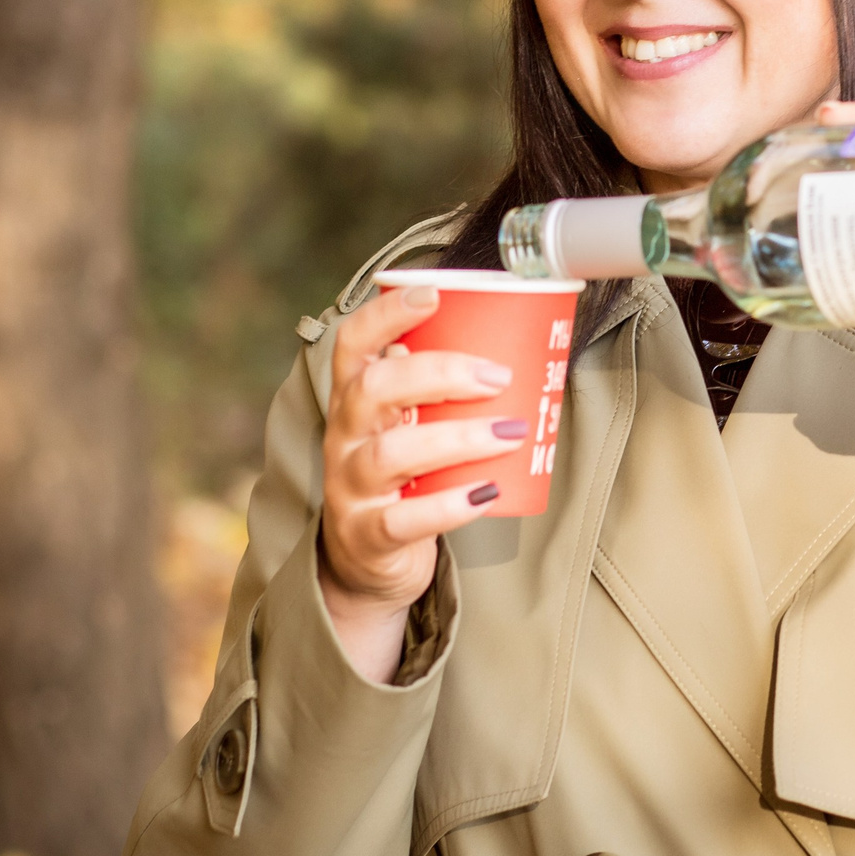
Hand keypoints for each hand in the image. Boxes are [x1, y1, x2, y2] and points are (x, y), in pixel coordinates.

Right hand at [318, 285, 524, 681]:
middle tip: (498, 376)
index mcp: (353, 399)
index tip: (431, 293)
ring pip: (391, 453)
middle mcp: (344, 437)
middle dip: (438, 373)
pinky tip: (488, 492)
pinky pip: (404, 518)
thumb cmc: (402, 478)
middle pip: (373, 389)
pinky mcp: (368, 534)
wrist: (366, 562)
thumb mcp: (408, 426)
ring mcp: (350, 487)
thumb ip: (438, 389)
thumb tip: (506, 337)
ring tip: (511, 433)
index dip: (385, 314)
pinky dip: (450, 505)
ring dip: (457, 437)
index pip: (353, 344)